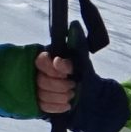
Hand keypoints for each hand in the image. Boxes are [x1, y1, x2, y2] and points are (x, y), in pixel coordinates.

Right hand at [0, 42, 126, 131]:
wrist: (93, 98)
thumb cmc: (86, 76)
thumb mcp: (84, 61)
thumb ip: (78, 46)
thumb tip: (74, 25)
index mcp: (49, 59)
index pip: (41, 61)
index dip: (53, 68)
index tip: (67, 72)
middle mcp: (40, 72)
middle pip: (40, 79)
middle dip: (59, 85)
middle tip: (73, 86)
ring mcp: (38, 88)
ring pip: (40, 93)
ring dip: (59, 96)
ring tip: (71, 96)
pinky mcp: (39, 102)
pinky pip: (42, 105)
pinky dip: (56, 106)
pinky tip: (66, 105)